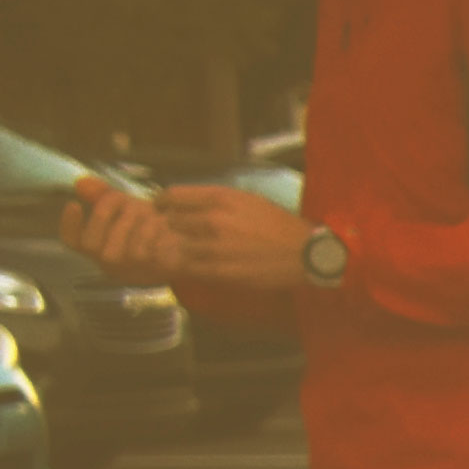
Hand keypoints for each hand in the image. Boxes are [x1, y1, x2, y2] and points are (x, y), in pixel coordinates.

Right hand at [62, 176, 180, 277]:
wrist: (181, 251)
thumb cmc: (145, 228)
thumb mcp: (124, 209)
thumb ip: (103, 196)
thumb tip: (81, 182)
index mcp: (97, 247)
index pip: (72, 241)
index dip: (69, 225)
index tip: (73, 204)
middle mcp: (110, 262)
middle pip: (93, 242)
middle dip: (108, 214)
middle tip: (130, 203)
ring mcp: (131, 269)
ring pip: (125, 245)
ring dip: (139, 221)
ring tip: (153, 214)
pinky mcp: (157, 268)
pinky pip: (152, 250)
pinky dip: (159, 232)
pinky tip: (166, 224)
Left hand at [149, 184, 310, 285]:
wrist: (304, 253)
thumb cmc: (276, 224)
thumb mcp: (246, 199)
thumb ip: (213, 199)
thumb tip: (184, 201)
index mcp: (219, 198)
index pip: (170, 197)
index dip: (163, 204)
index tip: (165, 210)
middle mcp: (213, 220)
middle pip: (170, 222)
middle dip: (176, 227)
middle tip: (187, 233)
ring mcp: (215, 248)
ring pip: (178, 247)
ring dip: (185, 249)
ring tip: (199, 250)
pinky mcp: (220, 271)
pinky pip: (191, 268)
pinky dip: (193, 266)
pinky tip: (207, 263)